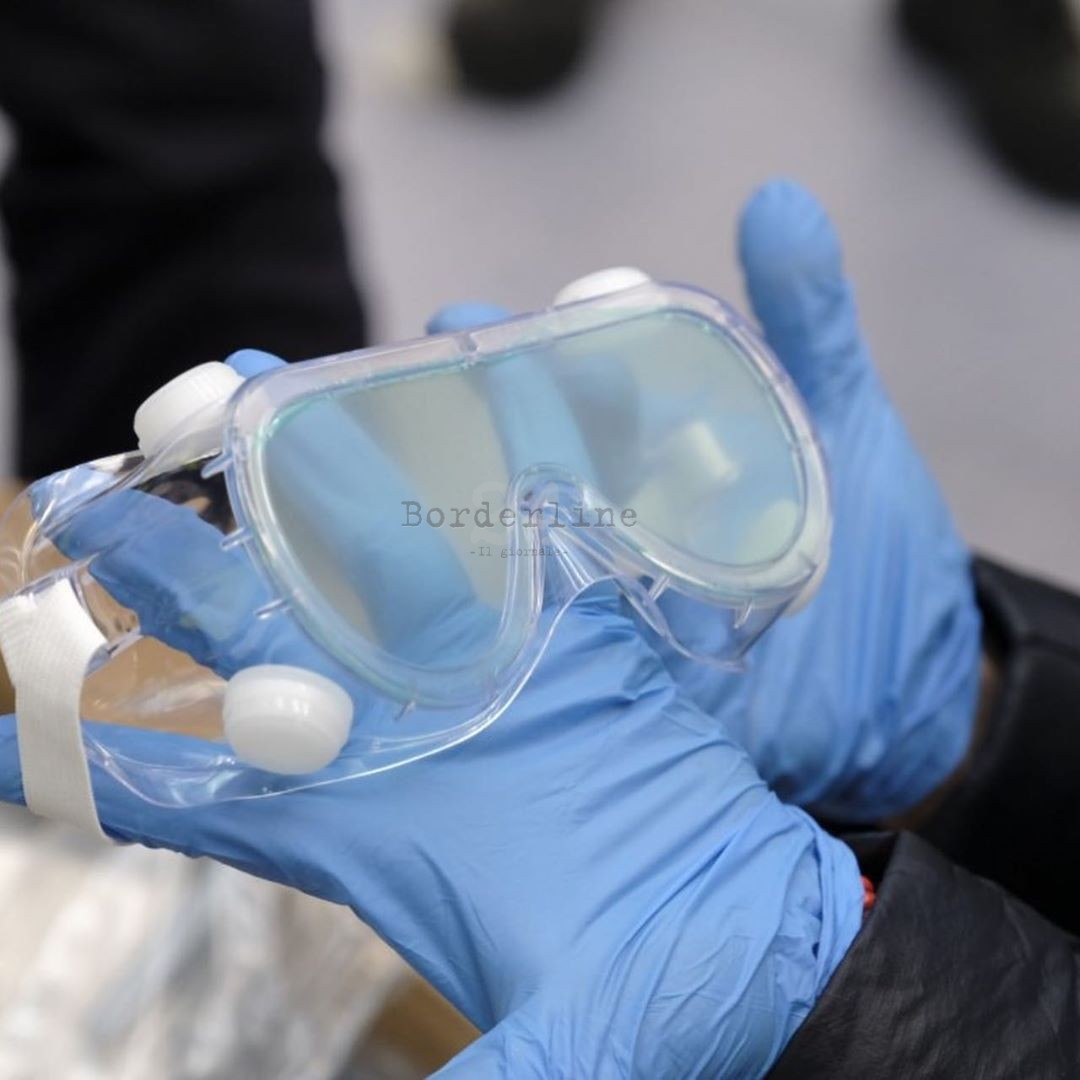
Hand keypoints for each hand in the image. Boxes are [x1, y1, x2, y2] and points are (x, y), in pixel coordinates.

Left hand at [0, 361, 863, 1077]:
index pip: (186, 793)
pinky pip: (523, 522)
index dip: (70, 759)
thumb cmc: (678, 989)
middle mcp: (407, 733)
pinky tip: (469, 373)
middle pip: (257, 636)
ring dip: (312, 476)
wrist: (779, 930)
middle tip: (93, 498)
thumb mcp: (575, 1045)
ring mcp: (490, 668)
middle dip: (176, 562)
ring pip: (375, 551)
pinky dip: (501, 453)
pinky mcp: (579, 628)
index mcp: (368, 825)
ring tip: (250, 387)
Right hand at [434, 180, 981, 822]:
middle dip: (450, 432)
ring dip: (450, 527)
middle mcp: (610, 524)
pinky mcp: (610, 685)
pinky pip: (543, 654)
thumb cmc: (878, 554)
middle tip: (403, 400)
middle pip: (511, 466)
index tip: (460, 321)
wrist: (909, 698)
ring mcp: (604, 607)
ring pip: (508, 556)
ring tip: (387, 501)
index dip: (509, 350)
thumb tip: (777, 199)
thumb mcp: (845, 426)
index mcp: (651, 453)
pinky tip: (435, 612)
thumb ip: (809, 326)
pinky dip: (493, 631)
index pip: (560, 386)